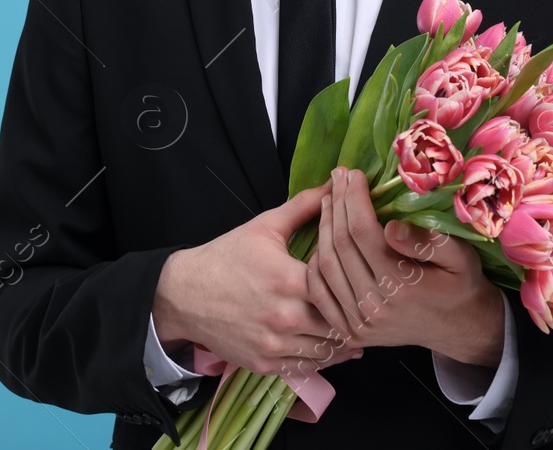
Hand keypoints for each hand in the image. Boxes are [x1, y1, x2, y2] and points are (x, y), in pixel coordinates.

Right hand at [151, 179, 364, 377]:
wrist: (183, 294)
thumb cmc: (226, 257)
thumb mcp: (264, 227)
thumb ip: (303, 207)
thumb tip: (334, 185)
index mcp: (290, 279)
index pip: (341, 287)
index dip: (356, 284)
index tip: (365, 279)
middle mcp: (285, 316)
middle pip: (339, 323)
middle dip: (353, 316)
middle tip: (369, 309)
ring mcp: (275, 343)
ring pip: (326, 350)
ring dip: (342, 341)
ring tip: (356, 329)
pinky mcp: (264, 363)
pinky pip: (304, 368)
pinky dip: (320, 359)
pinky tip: (331, 348)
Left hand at [307, 167, 506, 366]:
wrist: (460, 328)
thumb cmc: (461, 284)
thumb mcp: (461, 257)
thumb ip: (430, 241)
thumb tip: (392, 226)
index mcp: (403, 286)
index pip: (363, 231)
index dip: (354, 198)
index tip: (354, 174)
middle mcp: (376, 307)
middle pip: (341, 245)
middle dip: (336, 204)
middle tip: (338, 178)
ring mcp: (360, 323)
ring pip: (326, 266)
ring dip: (323, 228)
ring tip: (329, 201)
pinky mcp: (350, 332)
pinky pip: (320, 292)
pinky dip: (315, 263)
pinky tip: (322, 239)